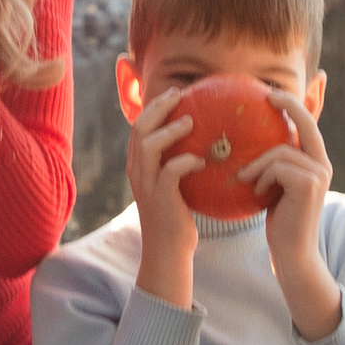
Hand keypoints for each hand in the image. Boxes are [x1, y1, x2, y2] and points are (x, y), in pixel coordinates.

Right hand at [126, 80, 201, 312]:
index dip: (154, 106)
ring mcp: (146, 185)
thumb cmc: (177, 216)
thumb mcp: (175, 184)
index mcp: (138, 165)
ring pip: (148, 146)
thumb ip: (179, 162)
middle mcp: (137, 171)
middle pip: (139, 129)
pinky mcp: (160, 199)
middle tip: (180, 94)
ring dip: (169, 131)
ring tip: (190, 122)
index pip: (139, 127)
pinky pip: (169, 172)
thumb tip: (207, 141)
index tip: (175, 94)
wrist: (168, 250)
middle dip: (158, 107)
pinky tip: (201, 160)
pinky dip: (184, 161)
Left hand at [240, 93, 341, 341]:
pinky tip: (258, 193)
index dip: (297, 104)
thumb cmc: (278, 220)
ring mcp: (319, 173)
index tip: (274, 92)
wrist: (291, 252)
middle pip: (306, 123)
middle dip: (289, 105)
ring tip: (246, 180)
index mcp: (316, 162)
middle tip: (268, 95)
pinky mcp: (309, 184)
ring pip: (280, 151)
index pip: (310, 124)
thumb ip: (274, 165)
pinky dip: (261, 178)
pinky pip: (276, 166)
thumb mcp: (275, 186)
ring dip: (257, 165)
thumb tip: (248, 144)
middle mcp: (323, 164)